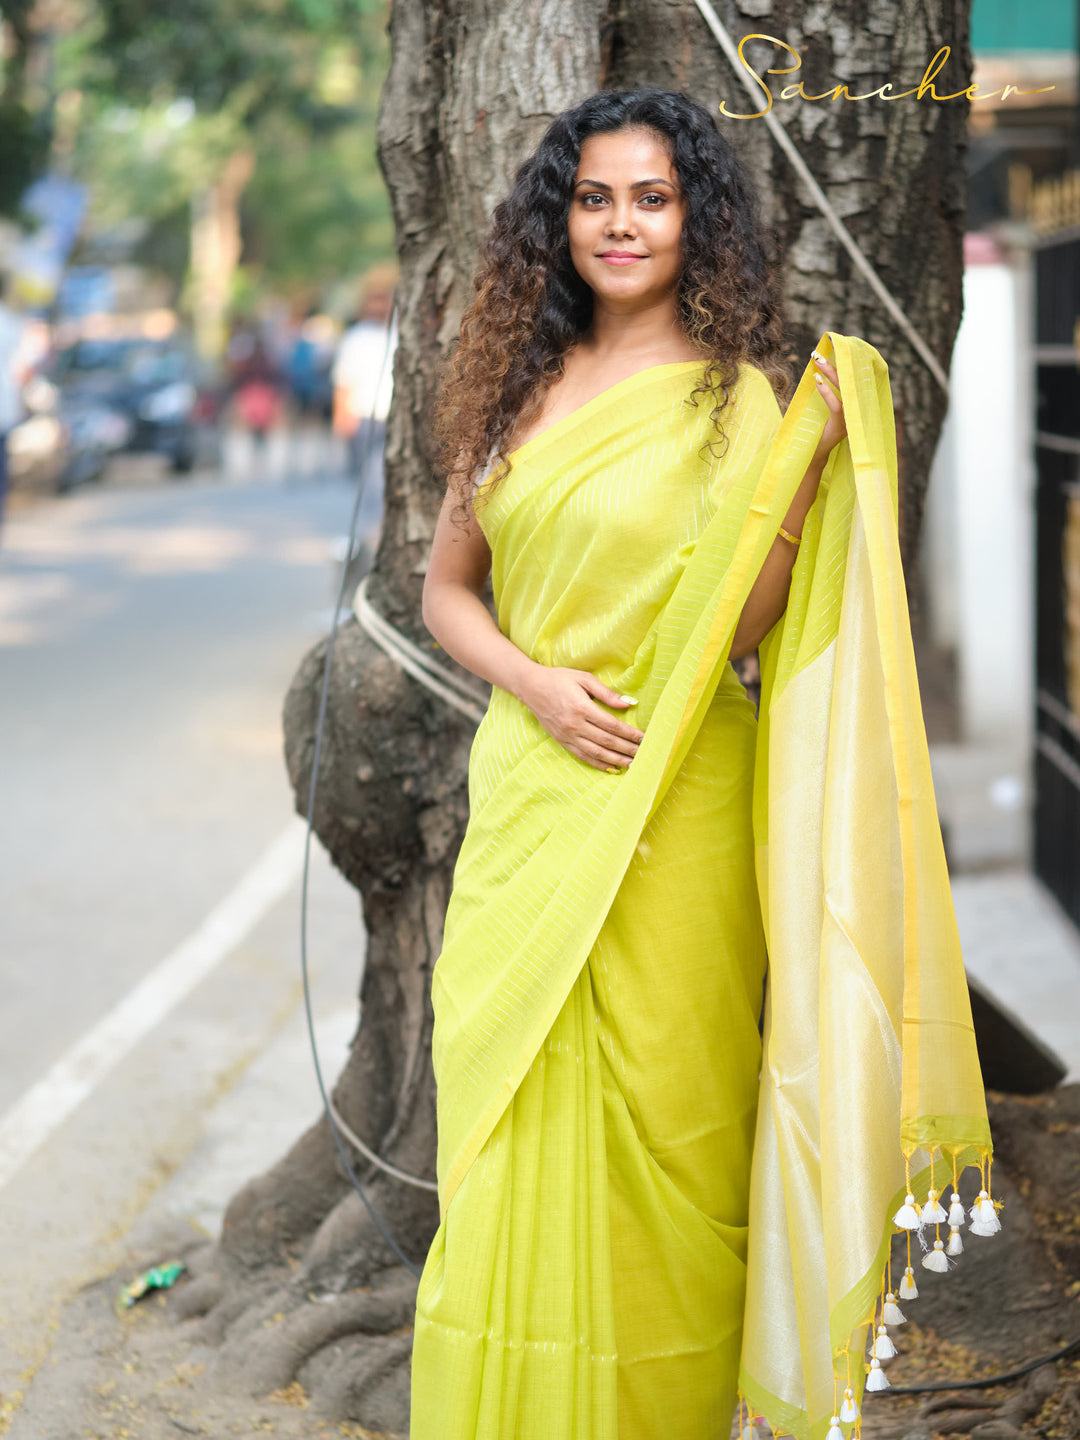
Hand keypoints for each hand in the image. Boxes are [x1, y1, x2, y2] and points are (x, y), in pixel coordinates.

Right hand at [518, 665, 643, 771]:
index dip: (630, 733)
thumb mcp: (584, 679)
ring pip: (596, 753)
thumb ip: (607, 693)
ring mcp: (567, 735)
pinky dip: (598, 763)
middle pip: (607, 741)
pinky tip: (611, 767)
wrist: (530, 687)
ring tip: (632, 763)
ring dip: (616, 760)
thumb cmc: (559, 679)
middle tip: (644, 753)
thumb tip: (629, 703)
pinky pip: (583, 756)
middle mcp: (575, 725)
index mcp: (582, 708)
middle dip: (627, 749)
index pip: (612, 725)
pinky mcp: (562, 741)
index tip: (644, 737)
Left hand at [810, 349, 845, 467]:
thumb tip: (819, 370)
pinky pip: (836, 404)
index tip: (836, 346)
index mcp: (854, 402)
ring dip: (830, 372)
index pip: (854, 377)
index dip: (848, 361)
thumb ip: (828, 392)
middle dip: (836, 362)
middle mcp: (856, 407)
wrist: (813, 454)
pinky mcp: (842, 424)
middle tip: (820, 351)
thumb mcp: (824, 407)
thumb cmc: (816, 428)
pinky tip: (817, 380)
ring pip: (843, 388)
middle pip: (849, 378)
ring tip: (817, 360)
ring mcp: (851, 416)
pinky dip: (826, 391)